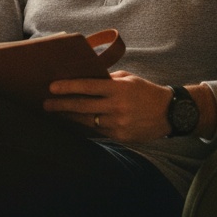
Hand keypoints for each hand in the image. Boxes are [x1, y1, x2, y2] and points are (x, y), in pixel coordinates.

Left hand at [43, 71, 172, 141]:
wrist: (170, 113)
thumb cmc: (146, 91)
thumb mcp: (129, 79)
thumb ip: (107, 80)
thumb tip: (85, 79)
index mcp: (118, 89)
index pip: (87, 87)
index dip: (68, 87)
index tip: (52, 87)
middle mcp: (116, 107)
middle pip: (82, 106)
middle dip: (61, 105)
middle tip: (45, 104)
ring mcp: (118, 124)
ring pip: (87, 121)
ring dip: (70, 117)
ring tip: (56, 114)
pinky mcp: (120, 137)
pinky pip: (98, 131)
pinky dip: (86, 126)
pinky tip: (75, 122)